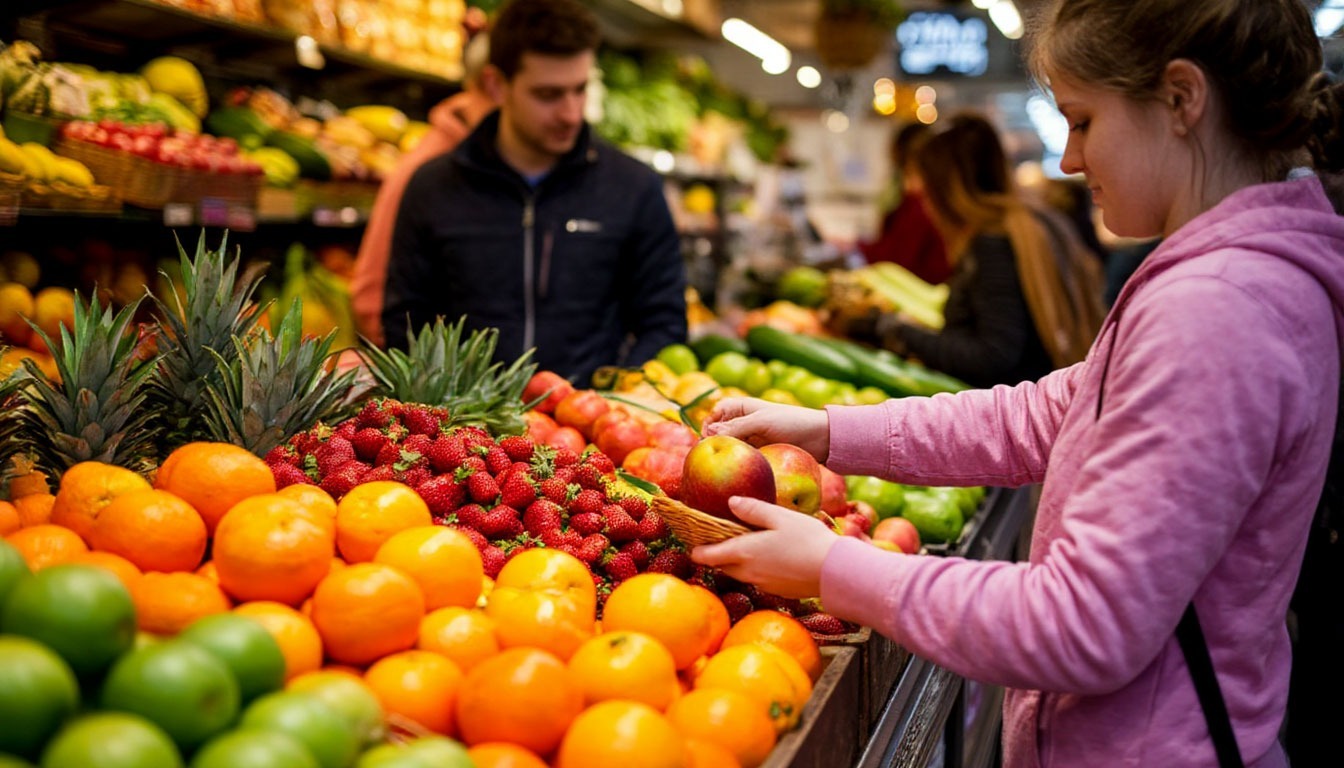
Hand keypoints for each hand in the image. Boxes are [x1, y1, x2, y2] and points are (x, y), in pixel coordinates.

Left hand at [692, 497, 839, 598]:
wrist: (835, 572)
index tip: (692, 540)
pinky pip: (756, 579)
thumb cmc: (807, 540)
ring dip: (736, 561)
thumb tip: (732, 502)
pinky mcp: (776, 591)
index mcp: (743, 552)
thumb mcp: (780, 517)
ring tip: (745, 544)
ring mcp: (762, 584)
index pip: (706, 556)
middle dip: (716, 553)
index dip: (696, 549)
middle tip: (718, 537)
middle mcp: (747, 573)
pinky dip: (754, 569)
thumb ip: (753, 510)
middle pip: (721, 565)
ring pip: (738, 573)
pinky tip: (769, 557)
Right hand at [701, 397, 829, 460]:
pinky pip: (744, 458)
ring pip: (732, 446)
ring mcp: (753, 438)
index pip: (717, 412)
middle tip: (711, 457)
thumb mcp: (761, 422)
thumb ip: (735, 428)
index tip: (707, 438)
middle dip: (715, 442)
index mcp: (743, 407)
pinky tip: (735, 472)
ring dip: (727, 454)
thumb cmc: (792, 422)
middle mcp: (745, 422)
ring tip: (722, 467)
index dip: (709, 423)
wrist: (821, 438)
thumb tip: (709, 434)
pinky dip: (739, 463)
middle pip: (721, 431)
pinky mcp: (761, 453)